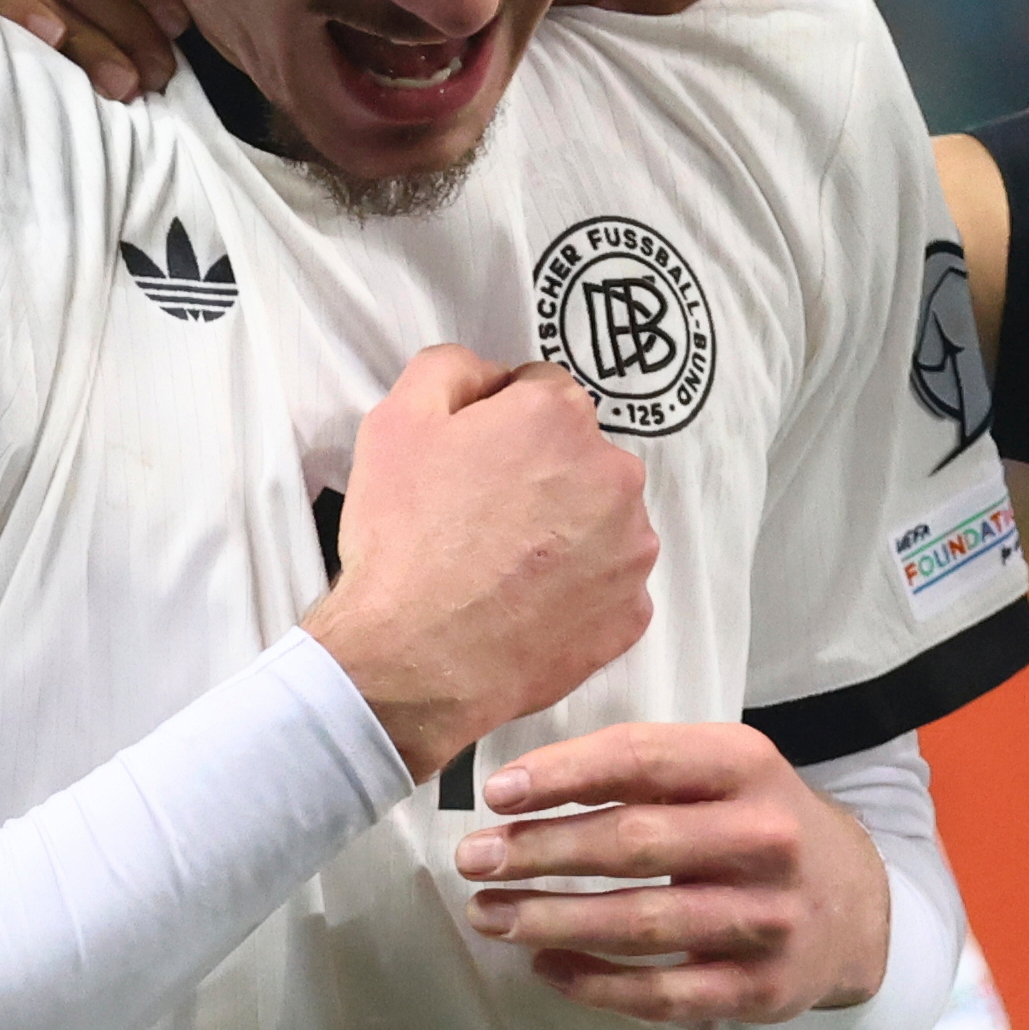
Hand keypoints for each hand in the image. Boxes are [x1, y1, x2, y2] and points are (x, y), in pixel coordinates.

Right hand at [304, 347, 655, 779]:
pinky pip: (609, 586)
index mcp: (559, 417)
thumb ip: (450, 368)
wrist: (415, 660)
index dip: (502, 423)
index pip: (543, 392)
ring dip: (568, 532)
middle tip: (484, 519)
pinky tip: (529, 607)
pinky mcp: (632, 614)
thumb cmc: (403, 540)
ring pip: (602, 521)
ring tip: (507, 569)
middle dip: (542, 476)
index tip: (473, 462)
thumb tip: (490, 374)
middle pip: (580, 457)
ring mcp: (631, 550)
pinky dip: (578, 591)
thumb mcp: (396, 420)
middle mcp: (615, 476)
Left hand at [453, 720, 889, 1026]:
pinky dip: (595, 983)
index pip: (643, 761)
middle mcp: (766, 839)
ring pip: (641, 924)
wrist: (858, 907)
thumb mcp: (724, 772)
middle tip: (473, 858)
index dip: (564, 774)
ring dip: (551, 919)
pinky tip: (546, 967)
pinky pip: (662, 995)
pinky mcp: (762, 990)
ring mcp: (768, 920)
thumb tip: (521, 788)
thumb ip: (643, 770)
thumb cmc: (758, 825)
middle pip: (634, 844)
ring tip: (489, 914)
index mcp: (749, 767)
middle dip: (540, 852)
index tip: (497, 792)